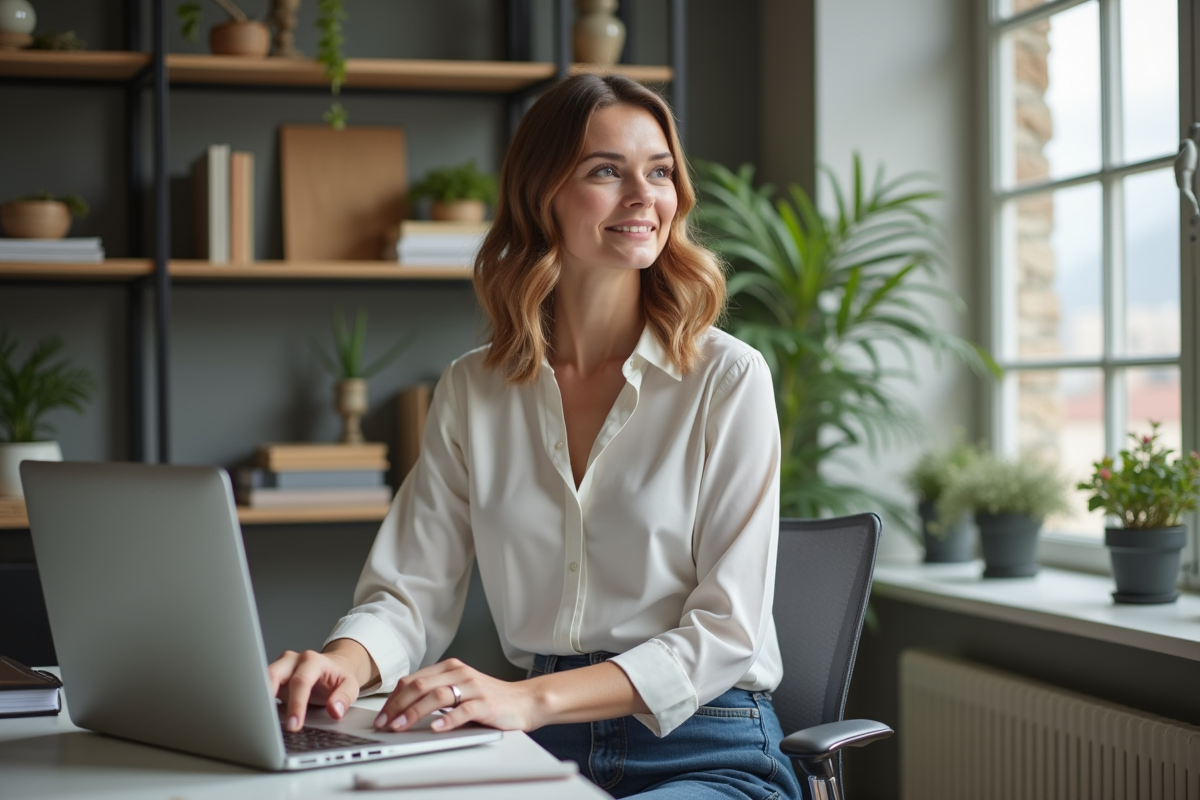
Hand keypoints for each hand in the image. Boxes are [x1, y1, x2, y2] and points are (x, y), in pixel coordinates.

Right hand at [268, 640, 372, 731]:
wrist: (334, 666)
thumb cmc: (339, 676)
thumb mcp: (351, 685)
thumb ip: (344, 697)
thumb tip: (334, 711)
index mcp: (312, 660)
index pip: (301, 682)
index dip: (296, 704)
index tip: (294, 725)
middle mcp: (293, 661)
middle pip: (273, 674)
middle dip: (267, 698)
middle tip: (268, 723)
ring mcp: (281, 668)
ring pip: (262, 679)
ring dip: (259, 699)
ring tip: (258, 721)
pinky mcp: (273, 678)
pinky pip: (262, 688)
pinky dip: (259, 701)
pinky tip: (259, 717)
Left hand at [374, 658, 539, 733]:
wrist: (524, 700)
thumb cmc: (489, 698)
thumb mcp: (459, 689)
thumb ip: (435, 693)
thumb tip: (402, 708)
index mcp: (450, 668)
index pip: (413, 679)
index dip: (393, 698)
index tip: (382, 715)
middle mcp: (460, 673)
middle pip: (420, 685)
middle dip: (398, 705)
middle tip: (385, 723)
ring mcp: (473, 687)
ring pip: (437, 695)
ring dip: (415, 712)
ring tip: (402, 726)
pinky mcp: (486, 702)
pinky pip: (463, 709)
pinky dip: (447, 719)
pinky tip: (436, 728)